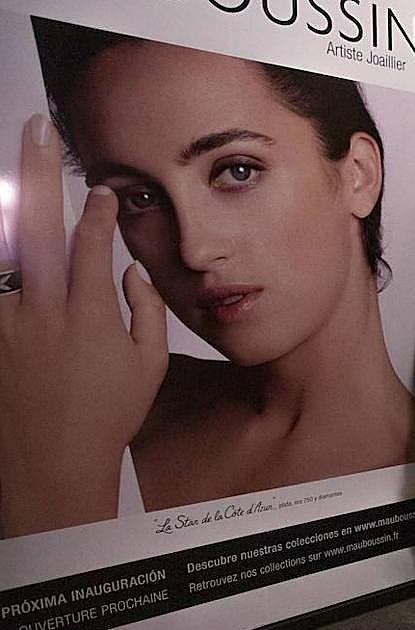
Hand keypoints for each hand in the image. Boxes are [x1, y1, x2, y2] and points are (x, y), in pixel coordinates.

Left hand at [0, 115, 167, 536]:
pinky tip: (9, 236)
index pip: (92, 244)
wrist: (49, 462)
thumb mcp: (147, 368)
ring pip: (5, 251)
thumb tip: (132, 272)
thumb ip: (146, 313)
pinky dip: (3, 265)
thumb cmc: (106, 416)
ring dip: (11, 211)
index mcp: (91, 316)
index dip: (97, 211)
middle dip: (41, 172)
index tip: (102, 190)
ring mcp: (7, 323)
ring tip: (13, 178)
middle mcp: (44, 311)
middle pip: (41, 226)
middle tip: (38, 130)